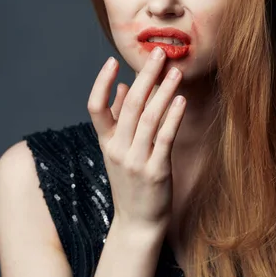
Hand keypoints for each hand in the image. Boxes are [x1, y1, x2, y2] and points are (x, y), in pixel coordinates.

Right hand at [87, 47, 185, 229]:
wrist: (137, 223)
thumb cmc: (129, 183)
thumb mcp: (116, 152)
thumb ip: (117, 119)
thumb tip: (121, 87)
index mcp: (106, 142)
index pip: (94, 107)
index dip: (101, 83)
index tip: (112, 62)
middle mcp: (117, 149)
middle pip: (128, 104)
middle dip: (145, 76)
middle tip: (158, 53)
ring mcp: (135, 161)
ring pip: (148, 118)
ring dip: (163, 91)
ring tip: (175, 71)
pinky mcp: (156, 171)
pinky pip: (164, 138)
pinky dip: (172, 117)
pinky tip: (180, 100)